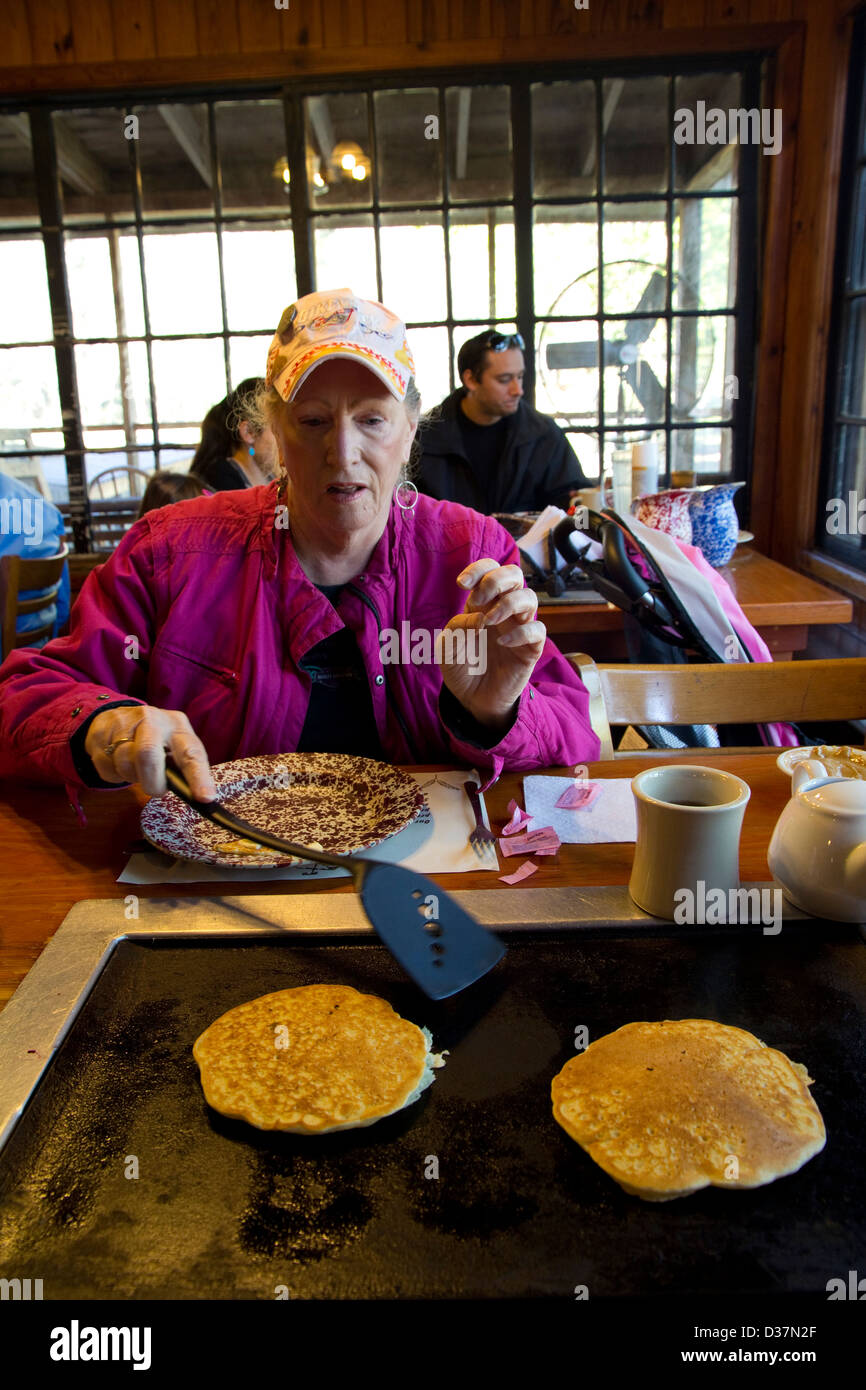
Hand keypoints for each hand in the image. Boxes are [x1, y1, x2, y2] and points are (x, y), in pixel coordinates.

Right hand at [84, 705, 217, 799]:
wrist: (113, 717)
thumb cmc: (154, 739)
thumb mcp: (173, 745)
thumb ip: (181, 766)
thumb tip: (194, 796)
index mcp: (177, 726)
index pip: (191, 752)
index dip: (199, 777)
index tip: (205, 798)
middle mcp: (152, 721)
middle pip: (148, 754)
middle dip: (152, 781)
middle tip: (156, 790)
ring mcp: (123, 726)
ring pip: (125, 764)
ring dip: (132, 777)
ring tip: (137, 769)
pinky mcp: (100, 737)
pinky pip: (108, 769)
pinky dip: (116, 775)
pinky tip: (118, 762)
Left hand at [438, 559, 545, 732]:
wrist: (471, 699)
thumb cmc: (461, 667)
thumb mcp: (448, 645)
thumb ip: (457, 626)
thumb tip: (479, 617)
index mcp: (483, 603)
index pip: (490, 570)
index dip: (479, 569)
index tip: (461, 584)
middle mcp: (503, 610)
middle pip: (514, 574)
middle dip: (496, 580)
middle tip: (478, 600)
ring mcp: (519, 627)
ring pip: (530, 597)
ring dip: (508, 603)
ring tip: (488, 621)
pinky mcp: (531, 648)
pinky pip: (538, 630)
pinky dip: (521, 632)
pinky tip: (502, 642)